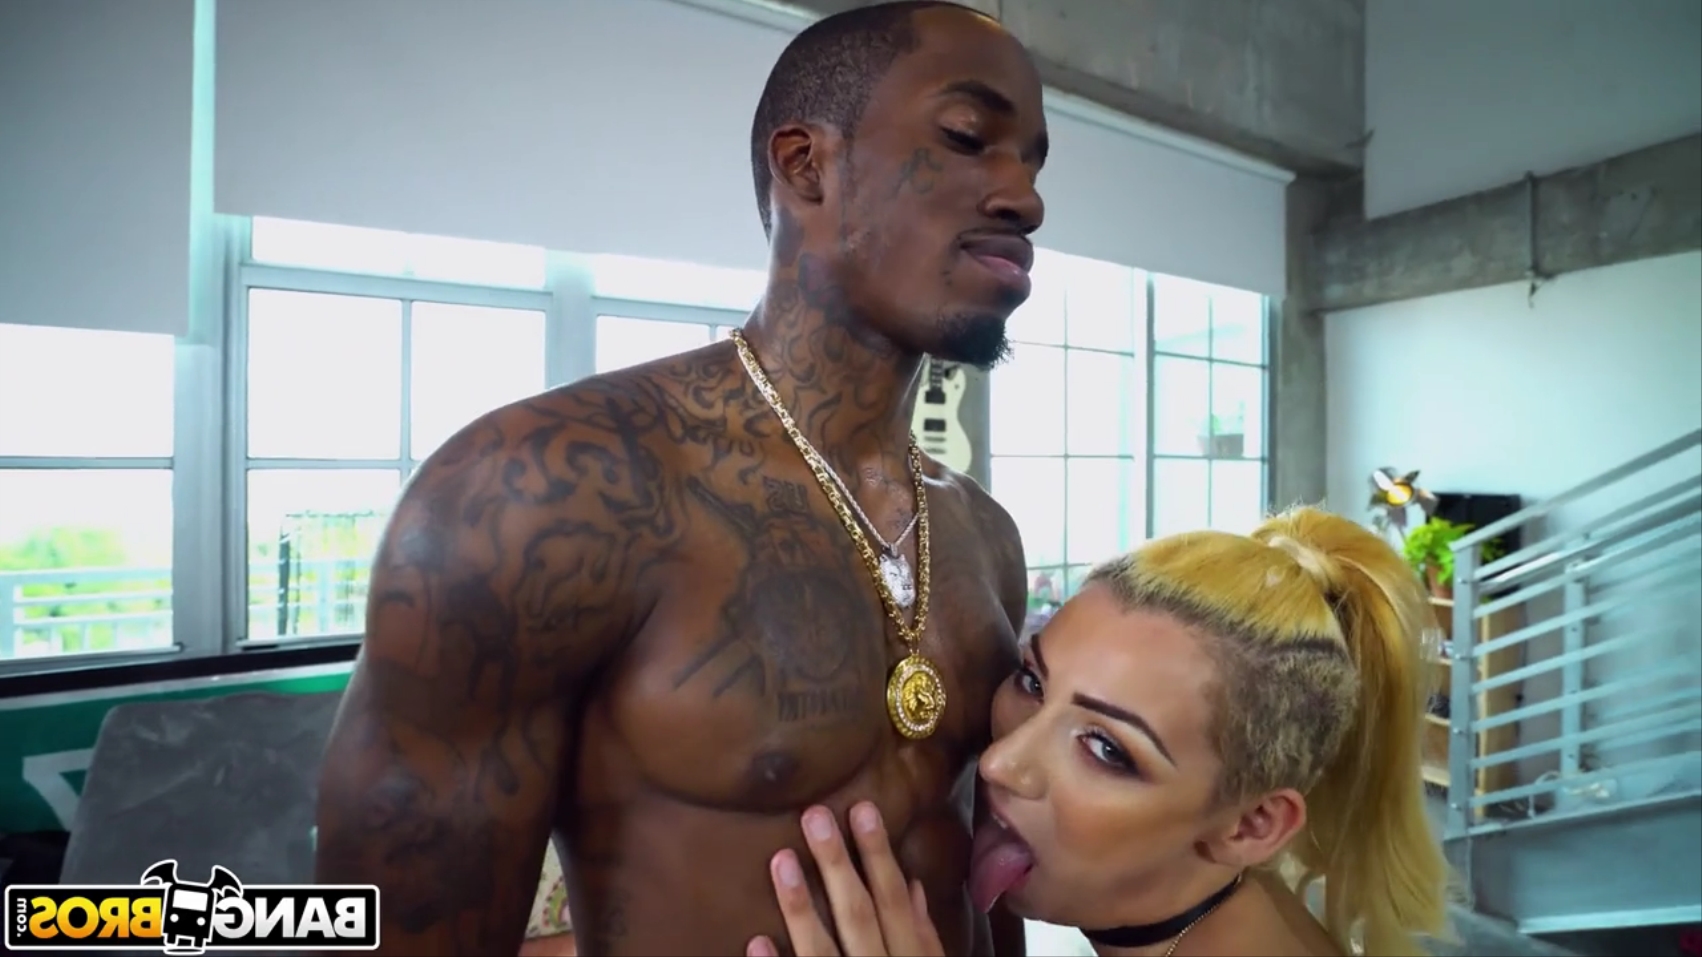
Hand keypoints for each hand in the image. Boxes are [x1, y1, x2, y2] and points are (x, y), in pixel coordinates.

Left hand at [747, 803, 945, 956]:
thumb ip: (924, 937)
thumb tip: (913, 886)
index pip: (892, 900)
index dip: (879, 855)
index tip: (862, 808)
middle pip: (857, 914)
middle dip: (837, 865)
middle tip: (814, 816)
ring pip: (822, 951)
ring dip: (801, 907)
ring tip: (780, 860)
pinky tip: (756, 941)